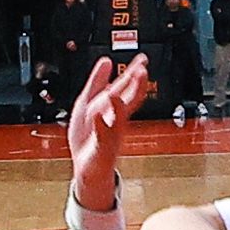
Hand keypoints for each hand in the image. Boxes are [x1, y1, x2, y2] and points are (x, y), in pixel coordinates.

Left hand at [64, 53, 148, 208]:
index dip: (133, 74)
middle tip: (142, 72)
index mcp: (112, 109)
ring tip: (116, 93)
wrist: (87, 169)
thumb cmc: (89, 138)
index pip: (126, 88)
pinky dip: (101, 128)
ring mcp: (110, 135)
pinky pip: (102, 138)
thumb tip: (106, 60)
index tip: (142, 60)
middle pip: (128, 102)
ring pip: (117, 120)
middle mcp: (115, 121)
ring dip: (118, 107)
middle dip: (135, 88)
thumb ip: (97, 81)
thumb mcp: (88, 102)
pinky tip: (99, 118)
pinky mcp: (101, 149)